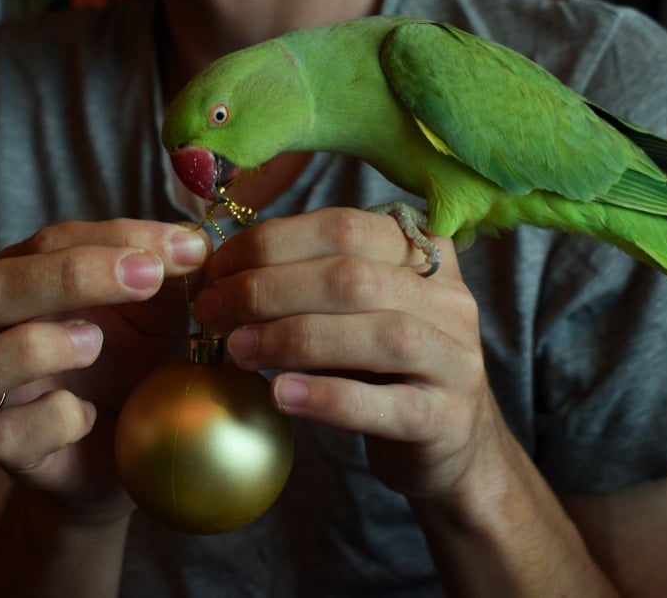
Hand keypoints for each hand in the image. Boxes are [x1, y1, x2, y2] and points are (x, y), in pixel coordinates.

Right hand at [0, 219, 211, 518]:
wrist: (143, 452)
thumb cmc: (140, 364)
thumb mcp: (159, 311)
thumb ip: (169, 272)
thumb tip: (193, 242)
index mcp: (30, 283)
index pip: (51, 242)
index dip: (116, 238)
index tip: (185, 249)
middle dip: (66, 276)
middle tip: (145, 277)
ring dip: (29, 350)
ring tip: (95, 344)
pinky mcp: (14, 453)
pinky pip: (2, 437)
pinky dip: (49, 421)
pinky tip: (91, 414)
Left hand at [192, 207, 498, 501]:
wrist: (451, 440)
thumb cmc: (384, 366)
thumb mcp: (356, 309)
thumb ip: (309, 282)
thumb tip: (220, 269)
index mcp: (424, 254)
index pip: (343, 227)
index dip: (271, 243)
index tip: (216, 268)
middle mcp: (449, 299)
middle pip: (354, 277)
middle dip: (269, 289)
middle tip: (211, 311)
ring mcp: (455, 359)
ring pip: (378, 335)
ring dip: (293, 338)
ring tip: (237, 350)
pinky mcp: (447, 419)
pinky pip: (387, 405)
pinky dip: (327, 398)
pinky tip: (280, 395)